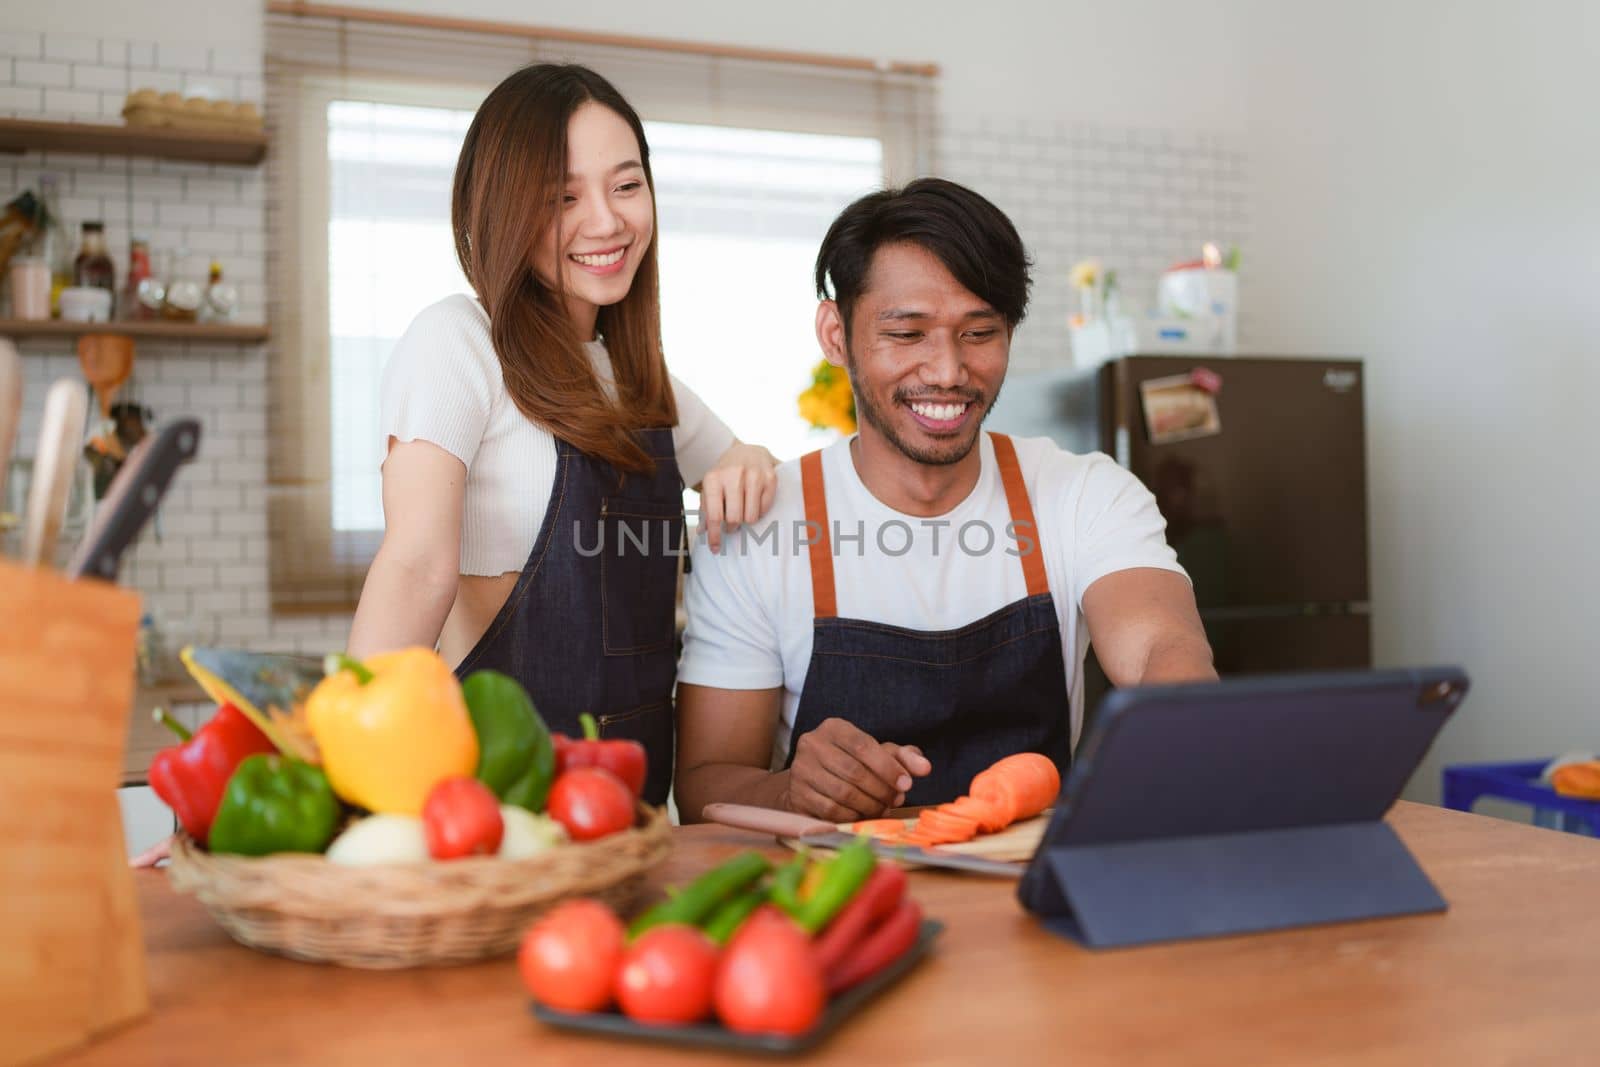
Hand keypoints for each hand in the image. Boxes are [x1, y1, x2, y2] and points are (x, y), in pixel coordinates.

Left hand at [699, 442, 777, 552]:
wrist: (748, 451)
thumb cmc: (726, 475)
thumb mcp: (711, 487)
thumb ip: (706, 509)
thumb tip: (703, 532)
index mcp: (714, 478)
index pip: (714, 515)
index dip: (715, 535)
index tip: (715, 548)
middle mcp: (734, 474)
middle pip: (734, 519)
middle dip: (732, 527)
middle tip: (731, 525)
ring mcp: (754, 475)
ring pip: (751, 517)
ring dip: (746, 521)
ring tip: (743, 512)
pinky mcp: (770, 478)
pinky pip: (764, 509)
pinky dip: (759, 512)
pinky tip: (754, 503)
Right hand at [785, 717, 931, 822]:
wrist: (813, 780)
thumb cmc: (851, 763)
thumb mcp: (878, 754)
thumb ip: (903, 757)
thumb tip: (925, 767)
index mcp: (833, 728)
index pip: (863, 746)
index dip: (888, 767)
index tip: (906, 784)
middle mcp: (812, 744)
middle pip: (854, 772)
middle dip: (881, 790)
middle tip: (896, 800)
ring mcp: (801, 770)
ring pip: (843, 793)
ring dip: (870, 805)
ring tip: (882, 807)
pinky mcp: (797, 795)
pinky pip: (831, 810)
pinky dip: (853, 816)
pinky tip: (863, 814)